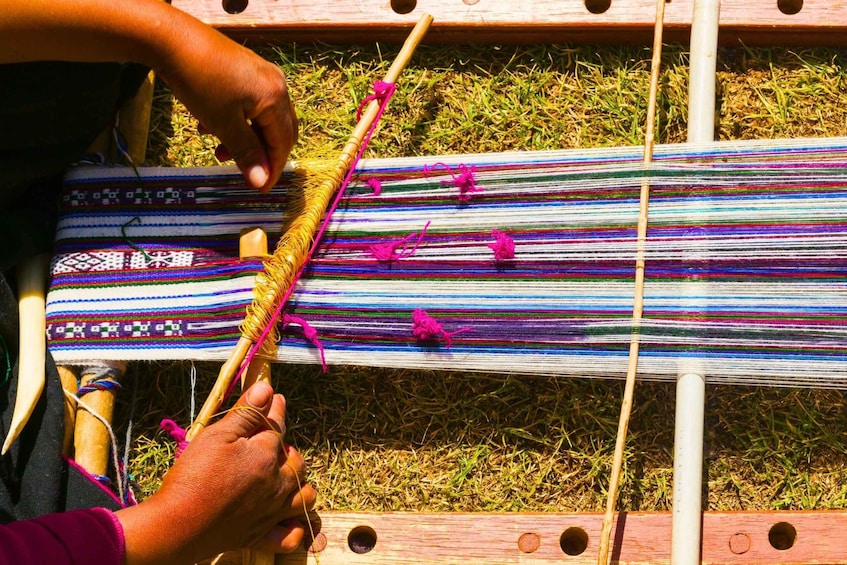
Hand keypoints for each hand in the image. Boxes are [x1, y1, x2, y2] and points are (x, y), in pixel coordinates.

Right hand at [117, 382, 315, 563]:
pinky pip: (290, 535)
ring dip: (300, 485)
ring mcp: (271, 512)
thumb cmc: (193, 477)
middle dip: (288, 449)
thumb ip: (245, 413)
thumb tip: (268, 389)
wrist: (175, 526)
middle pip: (297, 462)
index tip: (276, 399)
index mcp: (265, 456)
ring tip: (283, 478)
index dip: (276, 409)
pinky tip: (286, 519)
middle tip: (270, 445)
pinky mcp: (260, 536)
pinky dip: (294, 528)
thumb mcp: (216, 436)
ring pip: (305, 496)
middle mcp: (276, 484)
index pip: (278, 426)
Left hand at [155, 26, 297, 192]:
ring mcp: (263, 75)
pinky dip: (238, 121)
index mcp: (276, 99)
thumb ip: (246, 153)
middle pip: (279, 132)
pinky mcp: (248, 70)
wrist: (173, 39)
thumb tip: (260, 183)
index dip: (272, 169)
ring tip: (219, 148)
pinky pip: (252, 105)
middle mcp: (277, 86)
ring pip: (263, 119)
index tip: (258, 189)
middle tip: (241, 170)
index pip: (283, 144)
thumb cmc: (200, 81)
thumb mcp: (223, 123)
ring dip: (245, 139)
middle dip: (260, 154)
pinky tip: (213, 124)